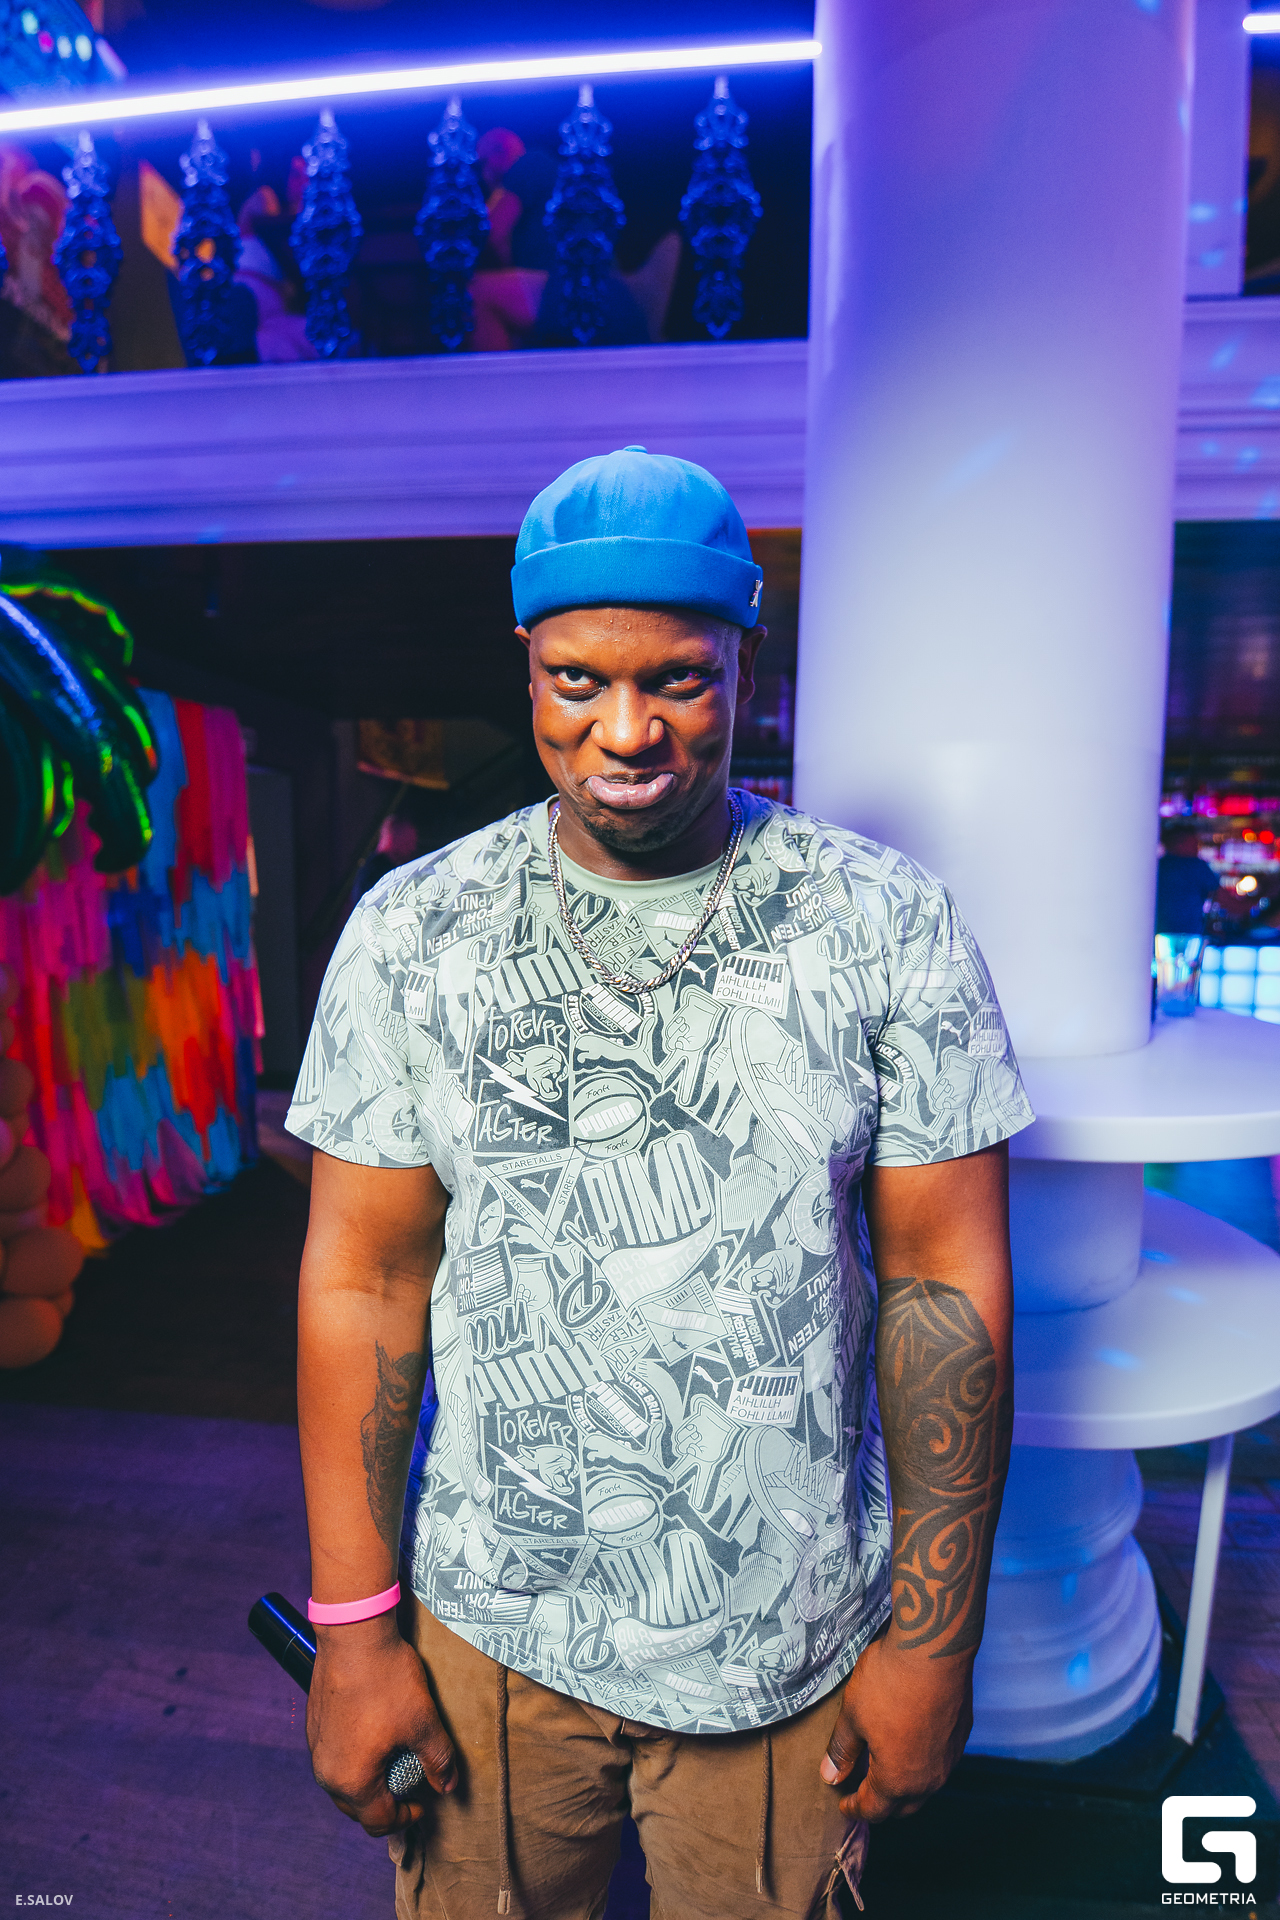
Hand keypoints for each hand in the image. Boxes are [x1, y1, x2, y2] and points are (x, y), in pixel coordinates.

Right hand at [307, 1619, 456, 1837]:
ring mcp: (316, 1748)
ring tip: (395, 1760)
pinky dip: (355, 1760)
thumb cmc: (387, 1680)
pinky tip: (375, 1736)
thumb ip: (437, 1759)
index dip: (406, 1818)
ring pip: (343, 1783)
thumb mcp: (423, 1722)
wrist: (353, 1635)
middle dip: (386, 1803)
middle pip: (357, 1807)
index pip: (379, 1821)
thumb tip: (447, 1785)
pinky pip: (334, 1757)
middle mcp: (326, 1772)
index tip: (423, 1802)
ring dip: (369, 1782)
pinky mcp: (314, 1725)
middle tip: (411, 1784)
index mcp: (352, 1781)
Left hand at [819, 1633, 972, 1821]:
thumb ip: (842, 1750)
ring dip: (904, 1785)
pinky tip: (910, 1744)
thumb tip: (830, 1775)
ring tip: (885, 1770)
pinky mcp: (960, 1734)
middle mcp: (929, 1779)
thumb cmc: (888, 1682)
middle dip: (881, 1804)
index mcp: (898, 1781)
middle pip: (903, 1806)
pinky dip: (922, 1763)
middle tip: (863, 1792)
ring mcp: (949, 1758)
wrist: (933, 1648)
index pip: (874, 1810)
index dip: (855, 1809)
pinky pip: (940, 1762)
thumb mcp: (853, 1715)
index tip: (844, 1805)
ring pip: (925, 1786)